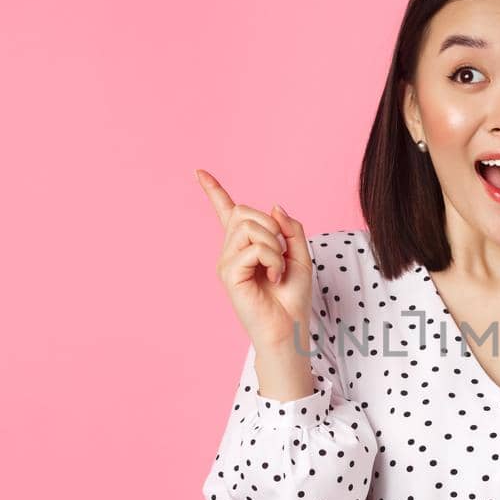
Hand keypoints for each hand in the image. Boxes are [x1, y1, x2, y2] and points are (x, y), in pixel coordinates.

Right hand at [195, 169, 312, 355]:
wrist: (289, 327)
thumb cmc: (292, 296)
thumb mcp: (300, 255)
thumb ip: (290, 228)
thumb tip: (274, 206)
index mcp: (245, 245)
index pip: (226, 212)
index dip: (213, 190)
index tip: (199, 171)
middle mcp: (231, 251)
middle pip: (244, 211)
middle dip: (271, 226)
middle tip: (281, 254)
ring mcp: (227, 262)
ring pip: (249, 227)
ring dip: (274, 245)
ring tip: (277, 269)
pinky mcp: (229, 274)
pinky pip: (254, 248)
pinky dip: (272, 259)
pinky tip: (273, 278)